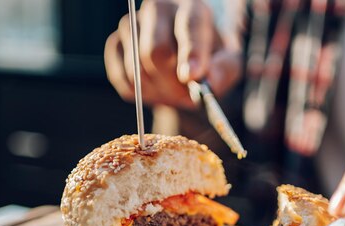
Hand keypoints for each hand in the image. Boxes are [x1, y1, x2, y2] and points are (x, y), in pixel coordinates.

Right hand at [104, 0, 243, 107]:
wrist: (185, 63)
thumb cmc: (210, 59)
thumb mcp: (228, 63)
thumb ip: (223, 70)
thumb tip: (208, 80)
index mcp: (191, 6)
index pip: (188, 26)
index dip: (190, 53)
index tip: (192, 77)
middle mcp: (158, 9)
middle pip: (155, 51)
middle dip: (172, 83)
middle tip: (186, 97)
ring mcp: (132, 25)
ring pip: (136, 69)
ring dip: (157, 92)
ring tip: (174, 93)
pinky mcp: (116, 44)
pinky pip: (122, 78)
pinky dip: (141, 94)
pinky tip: (155, 89)